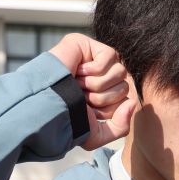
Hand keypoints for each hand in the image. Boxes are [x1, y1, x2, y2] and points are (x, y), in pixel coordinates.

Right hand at [48, 33, 133, 149]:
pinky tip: (78, 72)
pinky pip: (111, 56)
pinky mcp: (86, 45)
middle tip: (82, 97)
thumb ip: (121, 126)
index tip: (88, 110)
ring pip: (120, 71)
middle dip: (104, 98)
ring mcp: (93, 59)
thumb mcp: (96, 134)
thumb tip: (131, 104)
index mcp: (102, 94)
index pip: (126, 99)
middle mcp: (100, 76)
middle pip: (125, 86)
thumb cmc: (67, 120)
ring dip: (98, 85)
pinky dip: (95, 70)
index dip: (110, 109)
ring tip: (78, 85)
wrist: (47, 106)